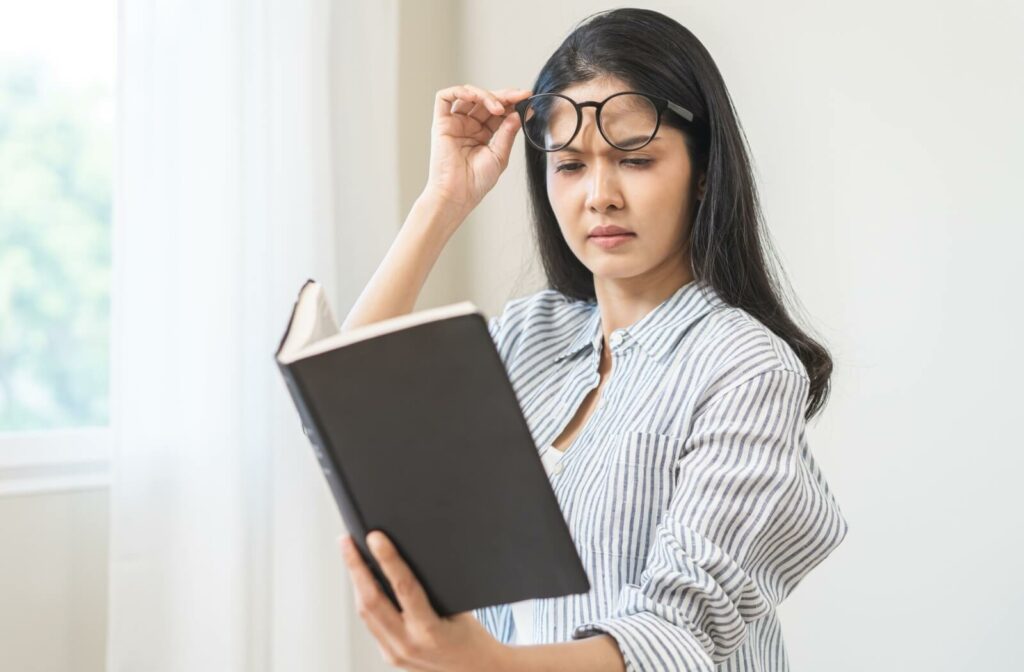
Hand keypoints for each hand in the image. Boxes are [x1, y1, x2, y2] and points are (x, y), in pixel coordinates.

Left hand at [339, 530, 508, 671]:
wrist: (475, 671)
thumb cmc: (471, 638)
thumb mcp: (458, 609)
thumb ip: (432, 588)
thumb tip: (406, 555)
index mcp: (429, 632)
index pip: (403, 587)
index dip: (387, 559)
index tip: (375, 537)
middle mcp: (407, 645)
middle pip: (371, 601)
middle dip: (355, 567)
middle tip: (347, 541)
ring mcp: (395, 653)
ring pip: (365, 612)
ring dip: (356, 581)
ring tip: (350, 554)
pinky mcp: (389, 655)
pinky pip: (371, 623)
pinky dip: (365, 598)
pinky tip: (362, 581)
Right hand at [424, 84, 532, 217]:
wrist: (458, 195)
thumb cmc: (476, 182)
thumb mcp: (500, 155)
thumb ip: (508, 132)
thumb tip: (518, 112)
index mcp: (483, 134)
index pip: (498, 112)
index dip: (512, 103)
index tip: (528, 100)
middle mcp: (468, 126)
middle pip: (485, 100)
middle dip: (504, 96)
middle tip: (519, 96)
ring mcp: (454, 123)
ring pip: (469, 95)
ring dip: (486, 95)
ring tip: (499, 107)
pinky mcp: (441, 123)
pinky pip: (445, 98)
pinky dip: (461, 91)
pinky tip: (476, 97)